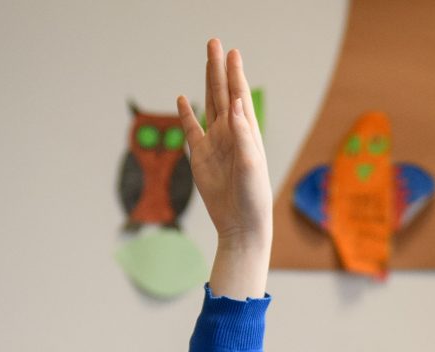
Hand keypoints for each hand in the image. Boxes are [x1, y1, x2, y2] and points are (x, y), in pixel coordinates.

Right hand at [180, 38, 270, 297]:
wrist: (241, 225)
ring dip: (206, 82)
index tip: (232, 52)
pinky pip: (191, 130)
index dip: (235, 74)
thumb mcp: (251, 166)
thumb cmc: (253, 198)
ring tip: (205, 59)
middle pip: (222, 93)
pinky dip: (186, 114)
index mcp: (247, 133)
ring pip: (208, 105)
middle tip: (215, 42)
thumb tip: (236, 105)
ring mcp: (215, 143)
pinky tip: (182, 98)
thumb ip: (243, 136)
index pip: (239, 96)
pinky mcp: (201, 157)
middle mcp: (231, 133)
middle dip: (219, 68)